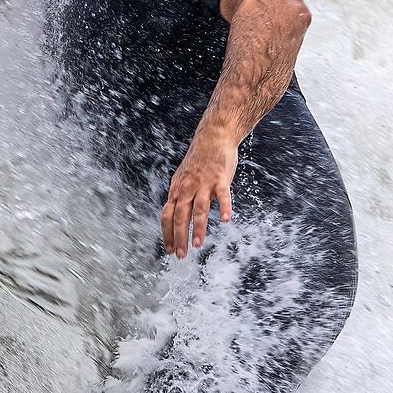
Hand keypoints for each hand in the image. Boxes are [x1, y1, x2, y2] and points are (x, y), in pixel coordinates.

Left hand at [160, 121, 237, 256]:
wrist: (213, 137)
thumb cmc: (200, 161)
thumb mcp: (184, 179)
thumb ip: (180, 197)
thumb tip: (176, 217)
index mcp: (177, 190)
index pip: (167, 215)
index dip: (167, 234)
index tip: (169, 250)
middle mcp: (187, 188)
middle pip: (180, 216)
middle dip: (179, 237)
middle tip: (181, 254)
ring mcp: (203, 183)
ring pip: (199, 209)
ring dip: (198, 228)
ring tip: (198, 244)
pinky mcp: (220, 178)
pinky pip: (222, 195)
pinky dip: (223, 207)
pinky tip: (225, 220)